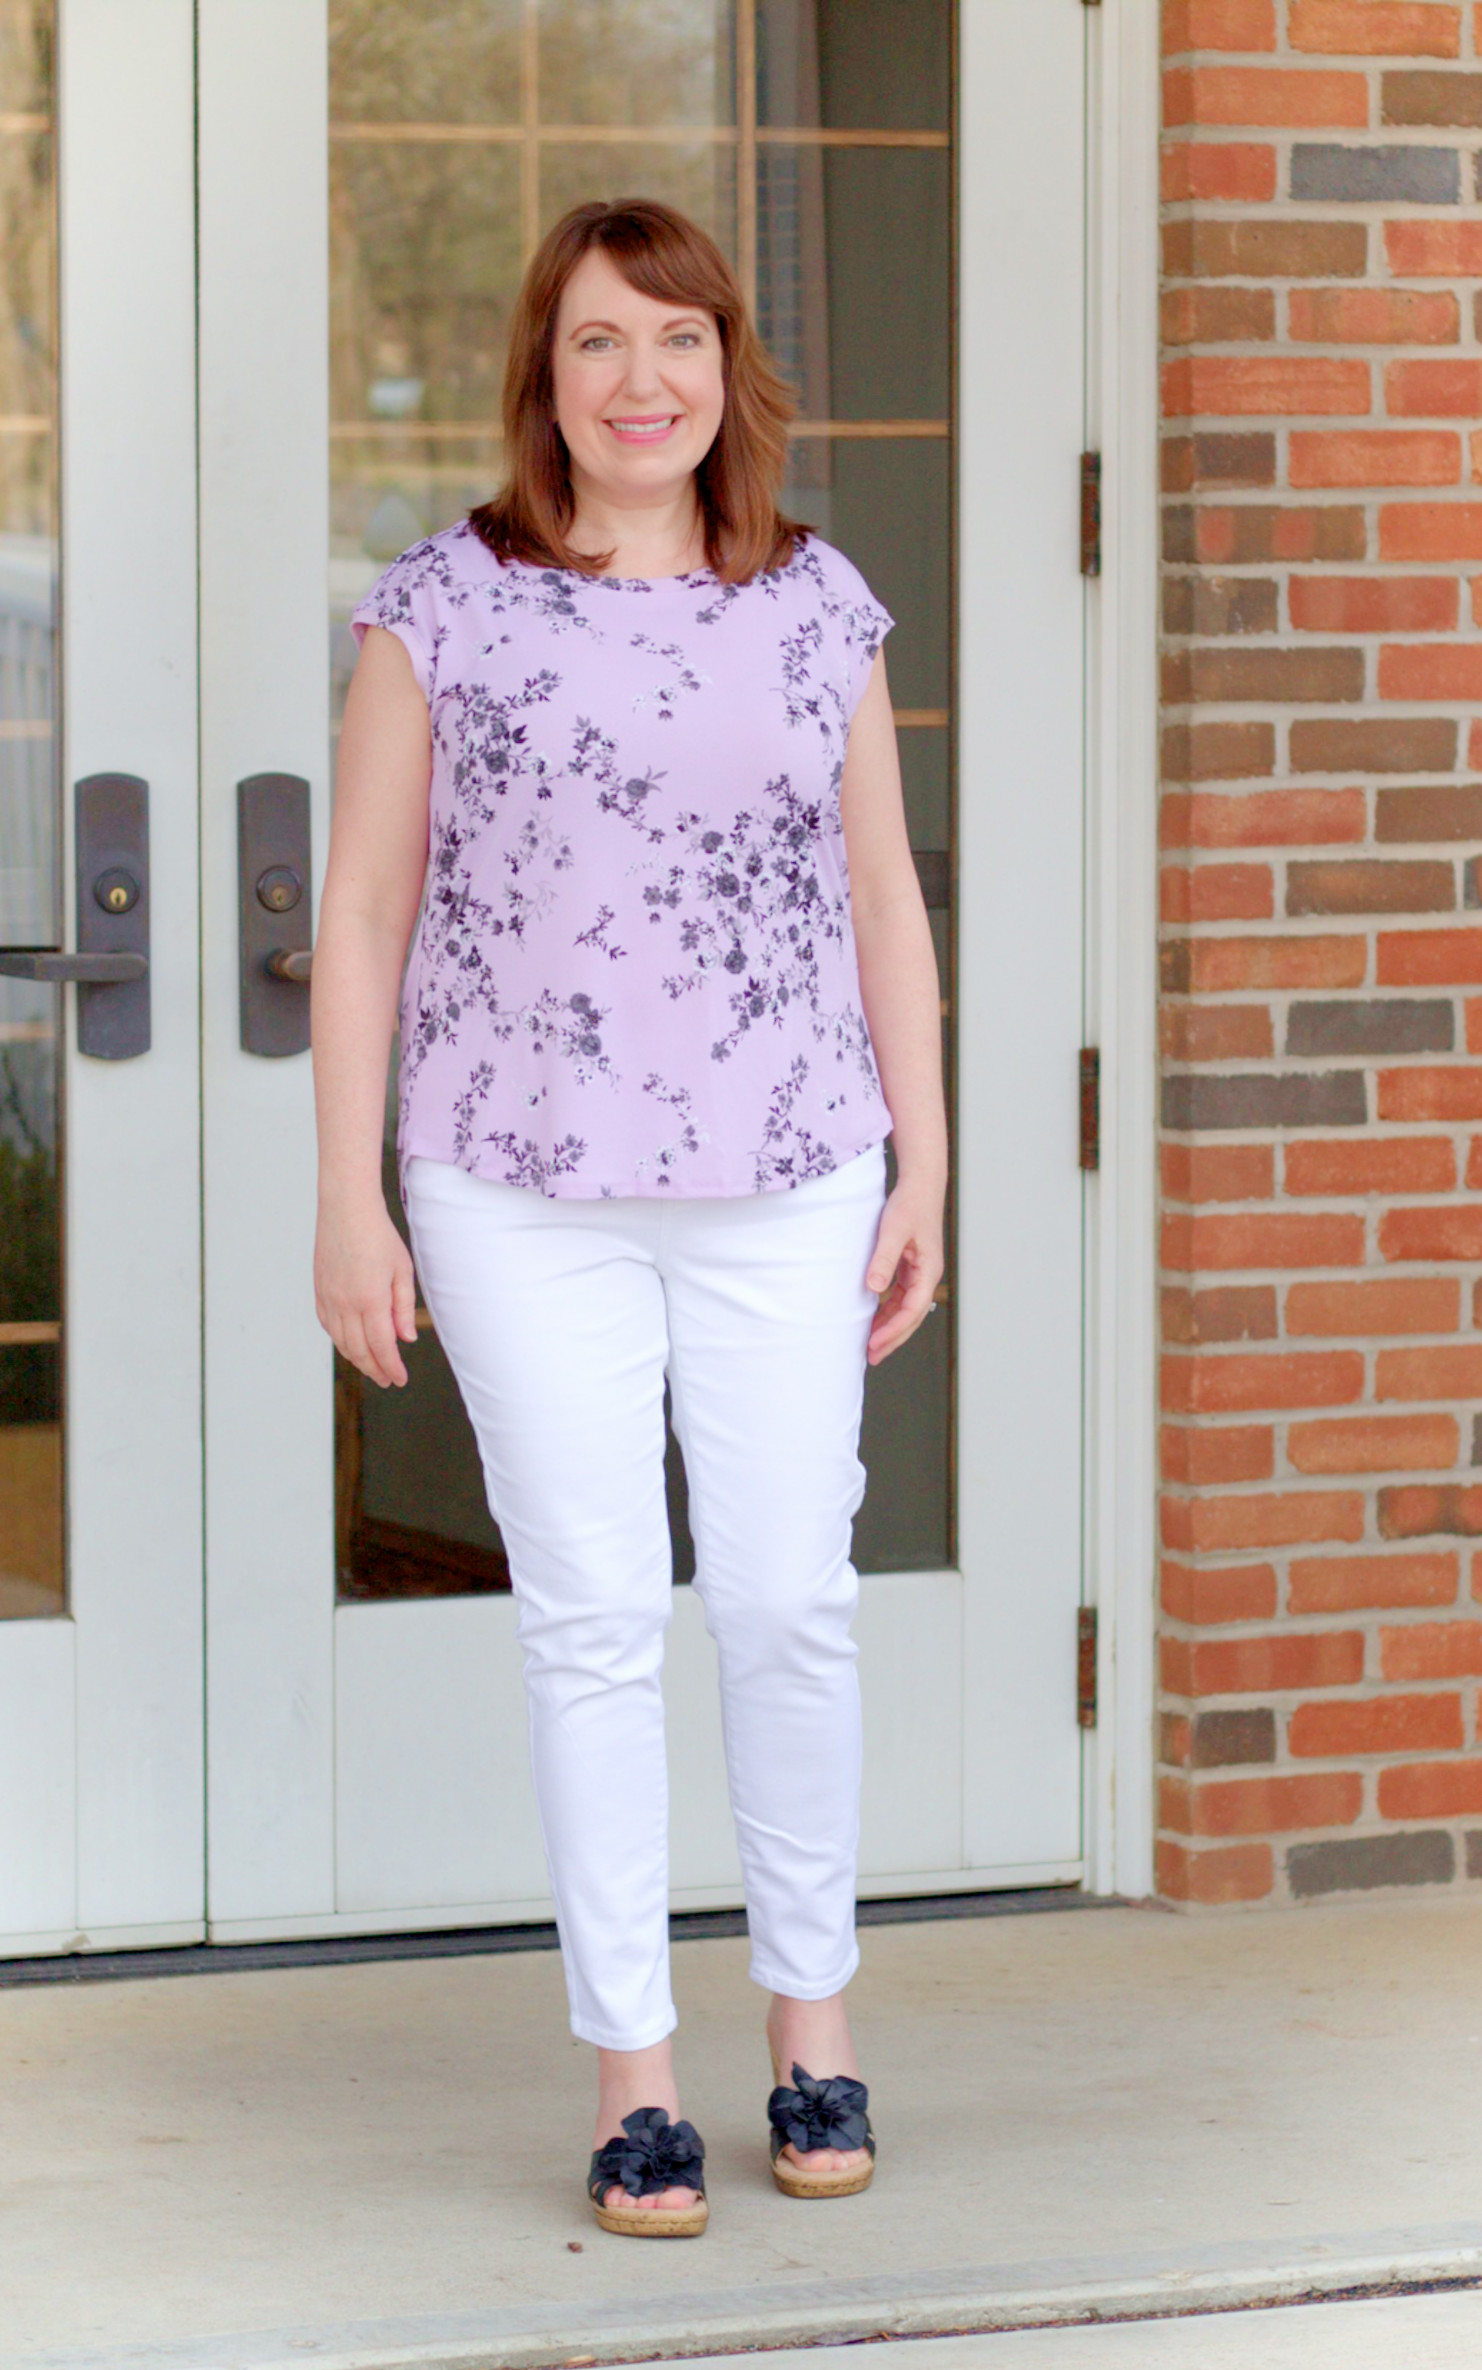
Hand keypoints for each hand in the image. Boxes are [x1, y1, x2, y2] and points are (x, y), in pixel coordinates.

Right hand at [314, 1196, 417, 1387]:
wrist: (346, 1209)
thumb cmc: (378, 1235)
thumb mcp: (402, 1270)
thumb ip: (403, 1307)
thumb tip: (406, 1339)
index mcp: (370, 1299)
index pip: (381, 1346)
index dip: (391, 1367)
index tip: (400, 1379)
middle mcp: (345, 1303)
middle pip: (359, 1350)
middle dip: (375, 1369)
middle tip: (388, 1380)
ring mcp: (328, 1298)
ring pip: (341, 1341)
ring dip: (357, 1359)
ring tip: (372, 1367)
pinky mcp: (319, 1291)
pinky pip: (328, 1325)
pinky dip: (340, 1340)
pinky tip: (351, 1344)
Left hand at [865, 1176, 944, 1365]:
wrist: (919, 1185)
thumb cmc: (909, 1205)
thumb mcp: (893, 1231)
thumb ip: (883, 1260)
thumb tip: (874, 1289)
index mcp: (928, 1270)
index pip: (912, 1310)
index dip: (892, 1330)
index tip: (873, 1344)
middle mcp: (927, 1276)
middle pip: (911, 1317)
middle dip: (892, 1338)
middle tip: (871, 1357)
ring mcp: (919, 1273)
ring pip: (906, 1310)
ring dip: (889, 1328)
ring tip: (870, 1346)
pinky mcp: (910, 1268)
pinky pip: (900, 1298)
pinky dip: (888, 1312)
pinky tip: (873, 1320)